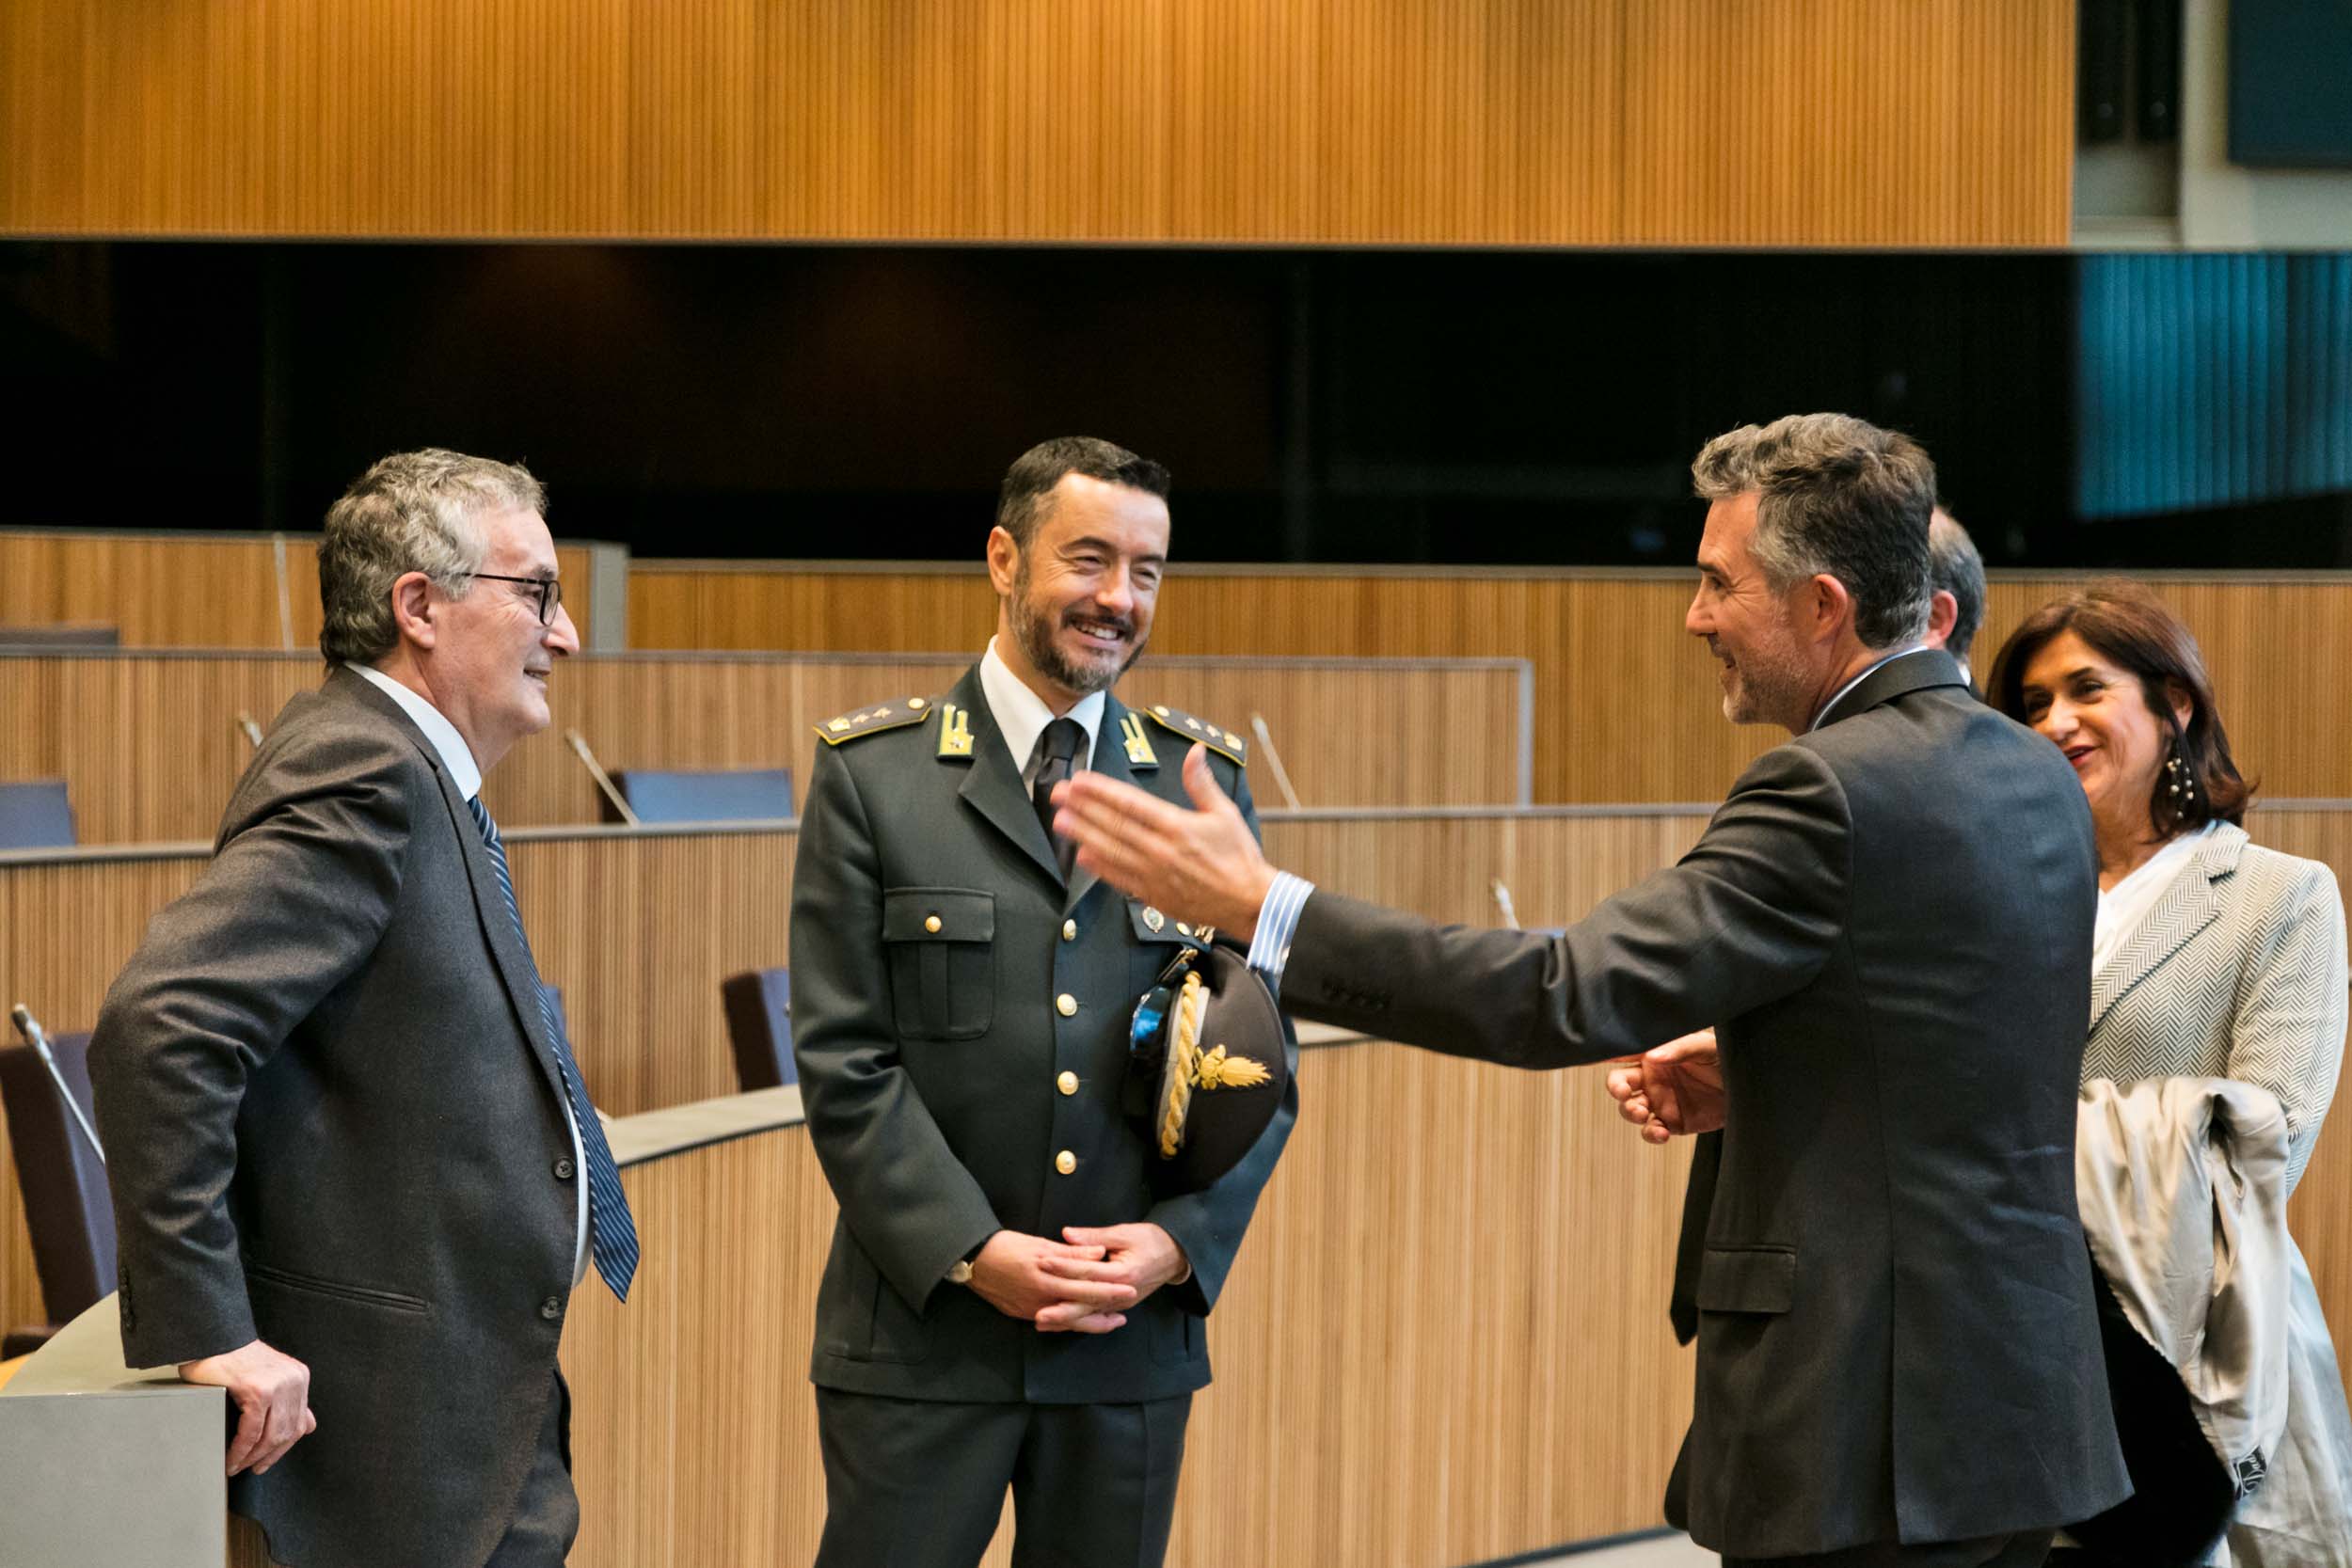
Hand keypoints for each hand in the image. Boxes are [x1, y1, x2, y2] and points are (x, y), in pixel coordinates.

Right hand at [180, 1337, 316, 1475]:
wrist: (213, 1337)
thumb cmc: (234, 1359)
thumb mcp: (271, 1377)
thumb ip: (289, 1400)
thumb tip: (308, 1426)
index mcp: (299, 1377)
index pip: (300, 1423)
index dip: (284, 1448)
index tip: (267, 1461)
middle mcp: (294, 1380)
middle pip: (287, 1432)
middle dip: (268, 1457)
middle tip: (252, 1469)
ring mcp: (278, 1385)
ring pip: (271, 1436)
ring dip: (252, 1458)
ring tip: (237, 1466)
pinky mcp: (258, 1390)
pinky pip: (251, 1432)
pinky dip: (240, 1451)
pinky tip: (231, 1459)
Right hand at [967, 1230, 1136, 1334]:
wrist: (973, 1261)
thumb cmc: (1006, 1246)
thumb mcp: (1040, 1244)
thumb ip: (1072, 1253)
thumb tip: (1099, 1254)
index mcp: (1049, 1278)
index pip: (1086, 1285)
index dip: (1109, 1288)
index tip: (1130, 1288)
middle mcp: (1042, 1299)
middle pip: (1081, 1308)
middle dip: (1106, 1311)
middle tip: (1126, 1311)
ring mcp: (1032, 1310)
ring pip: (1069, 1321)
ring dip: (1091, 1323)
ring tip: (1111, 1321)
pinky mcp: (1023, 1315)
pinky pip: (1053, 1323)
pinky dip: (1069, 1324)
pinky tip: (1080, 1323)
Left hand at [1035, 1223, 1190, 1330]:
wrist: (1176, 1256)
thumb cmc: (1151, 1240)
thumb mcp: (1124, 1233)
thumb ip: (1094, 1237)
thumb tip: (1066, 1234)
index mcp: (1123, 1273)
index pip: (1088, 1271)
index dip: (1064, 1267)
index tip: (1042, 1263)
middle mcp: (1122, 1293)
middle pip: (1087, 1303)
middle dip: (1061, 1310)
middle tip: (1038, 1315)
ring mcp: (1121, 1303)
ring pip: (1090, 1315)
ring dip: (1066, 1320)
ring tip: (1043, 1324)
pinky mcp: (1120, 1306)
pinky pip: (1096, 1316)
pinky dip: (1078, 1321)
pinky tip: (1061, 1324)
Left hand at [1052, 746, 1275, 940]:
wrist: (1247, 902)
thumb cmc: (1238, 858)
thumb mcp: (1225, 813)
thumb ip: (1202, 783)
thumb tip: (1194, 751)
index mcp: (1177, 826)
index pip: (1130, 803)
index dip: (1101, 791)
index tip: (1080, 781)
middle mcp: (1161, 849)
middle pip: (1114, 825)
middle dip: (1083, 808)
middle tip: (1058, 794)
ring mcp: (1154, 874)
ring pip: (1111, 851)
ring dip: (1083, 835)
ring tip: (1061, 821)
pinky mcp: (1153, 895)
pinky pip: (1120, 879)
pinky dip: (1099, 868)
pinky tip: (1082, 857)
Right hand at [1605, 1029, 1724, 1141]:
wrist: (1751, 1088)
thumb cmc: (1727, 1057)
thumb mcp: (1705, 1046)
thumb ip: (1679, 1049)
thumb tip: (1651, 1056)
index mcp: (1655, 1054)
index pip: (1624, 1051)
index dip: (1606, 1052)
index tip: (1594, 1054)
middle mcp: (1652, 1078)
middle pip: (1620, 1083)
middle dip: (1616, 1089)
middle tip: (1624, 1093)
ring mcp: (1661, 1102)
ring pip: (1631, 1109)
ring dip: (1630, 1112)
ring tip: (1642, 1113)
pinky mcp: (1673, 1123)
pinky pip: (1652, 1131)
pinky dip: (1651, 1134)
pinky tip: (1660, 1132)